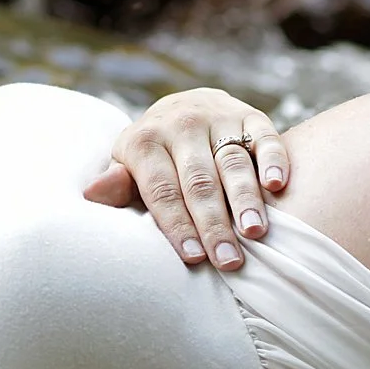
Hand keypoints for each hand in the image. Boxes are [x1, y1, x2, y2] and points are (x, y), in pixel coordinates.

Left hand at [82, 88, 289, 270]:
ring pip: (233, 161)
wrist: (183, 108)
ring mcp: (218, 118)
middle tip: (228, 260)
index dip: (177, 225)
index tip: (193, 259)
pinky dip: (274, 159)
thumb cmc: (154, 159)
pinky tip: (277, 185)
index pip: (161, 190)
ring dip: (245, 198)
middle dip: (214, 223)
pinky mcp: (251, 115)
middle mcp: (181, 125)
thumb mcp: (129, 169)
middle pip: (199, 181)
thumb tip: (92, 194)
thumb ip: (119, 186)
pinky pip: (266, 136)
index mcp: (144, 142)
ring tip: (255, 232)